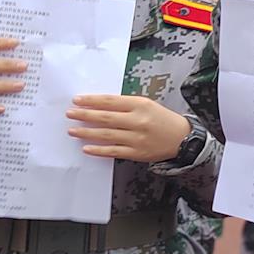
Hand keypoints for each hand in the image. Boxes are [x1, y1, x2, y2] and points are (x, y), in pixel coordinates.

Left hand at [67, 95, 190, 161]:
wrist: (182, 139)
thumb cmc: (162, 119)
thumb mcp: (147, 105)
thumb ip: (126, 105)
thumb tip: (99, 106)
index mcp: (140, 105)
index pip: (110, 101)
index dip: (92, 101)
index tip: (77, 100)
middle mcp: (138, 121)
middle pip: (105, 117)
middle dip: (85, 115)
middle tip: (70, 114)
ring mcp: (136, 138)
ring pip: (106, 135)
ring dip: (87, 132)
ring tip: (73, 130)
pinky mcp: (136, 153)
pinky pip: (113, 151)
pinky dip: (98, 150)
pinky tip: (86, 148)